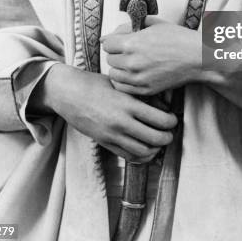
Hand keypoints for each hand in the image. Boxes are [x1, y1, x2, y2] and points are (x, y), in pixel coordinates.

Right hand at [35, 63, 177, 162]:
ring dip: (156, 149)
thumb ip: (140, 96)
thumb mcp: (121, 84)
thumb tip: (163, 105)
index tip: (173, 120)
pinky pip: (128, 156)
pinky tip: (146, 149)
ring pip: (143, 151)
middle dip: (167, 137)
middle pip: (155, 138)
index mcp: (127, 104)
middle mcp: (121, 122)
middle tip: (170, 133)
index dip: (171, 122)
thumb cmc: (96, 84)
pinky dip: (142, 156)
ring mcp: (112, 135)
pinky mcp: (105, 143)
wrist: (68, 94)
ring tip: (159, 142)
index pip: (159, 119)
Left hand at [102, 17, 201, 95]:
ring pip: (113, 74)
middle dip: (117, 54)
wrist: (198, 58)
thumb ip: (130, 26)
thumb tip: (110, 34)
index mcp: (132, 43)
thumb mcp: (155, 24)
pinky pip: (122, 87)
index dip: (115, 40)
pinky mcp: (145, 90)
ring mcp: (138, 78)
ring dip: (119, 68)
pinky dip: (124, 81)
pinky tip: (133, 74)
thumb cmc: (178, 38)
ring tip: (131, 63)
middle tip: (129, 51)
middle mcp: (132, 62)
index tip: (123, 40)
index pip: (107, 44)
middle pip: (109, 59)